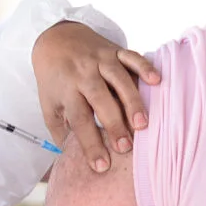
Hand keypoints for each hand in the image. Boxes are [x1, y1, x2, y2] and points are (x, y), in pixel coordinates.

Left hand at [32, 21, 160, 172]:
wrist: (55, 39)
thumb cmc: (55, 79)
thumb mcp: (50, 105)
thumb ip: (60, 131)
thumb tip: (72, 159)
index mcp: (67, 90)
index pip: (79, 120)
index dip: (90, 143)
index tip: (101, 166)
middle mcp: (84, 74)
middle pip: (100, 100)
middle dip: (114, 125)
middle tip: (126, 148)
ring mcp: (100, 60)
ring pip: (119, 80)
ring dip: (132, 102)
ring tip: (143, 125)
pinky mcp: (114, 50)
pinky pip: (131, 57)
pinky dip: (145, 67)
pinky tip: (156, 81)